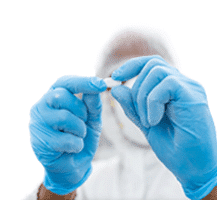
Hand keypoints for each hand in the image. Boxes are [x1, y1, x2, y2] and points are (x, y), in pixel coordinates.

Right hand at [29, 75, 105, 194]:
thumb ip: (92, 105)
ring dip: (80, 129)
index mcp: (53, 97)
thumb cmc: (80, 138)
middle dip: (80, 110)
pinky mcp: (39, 142)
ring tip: (77, 137)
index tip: (100, 84)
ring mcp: (37, 124)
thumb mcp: (91, 120)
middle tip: (83, 121)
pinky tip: (71, 149)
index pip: (64, 82)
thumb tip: (95, 89)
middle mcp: (41, 107)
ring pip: (64, 117)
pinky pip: (65, 139)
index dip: (82, 82)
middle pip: (61, 96)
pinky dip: (76, 145)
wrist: (72, 166)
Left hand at [110, 55, 216, 199]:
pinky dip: (152, 102)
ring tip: (148, 121)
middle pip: (152, 64)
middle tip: (139, 115)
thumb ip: (132, 106)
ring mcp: (189, 89)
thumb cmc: (173, 147)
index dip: (131, 66)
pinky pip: (166, 84)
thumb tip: (116, 89)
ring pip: (157, 71)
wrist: (193, 168)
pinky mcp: (194, 96)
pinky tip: (154, 121)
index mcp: (172, 89)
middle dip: (135, 88)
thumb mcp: (145, 124)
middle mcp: (183, 84)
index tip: (115, 78)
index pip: (151, 64)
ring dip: (143, 97)